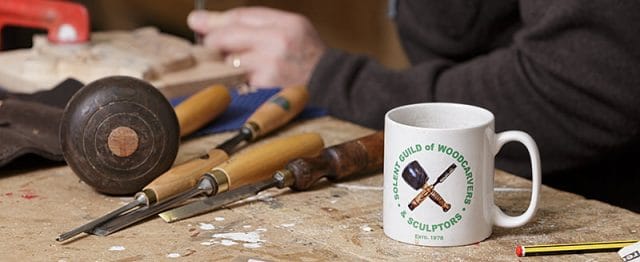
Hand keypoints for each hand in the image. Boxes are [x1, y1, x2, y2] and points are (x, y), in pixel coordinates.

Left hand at [188, 7, 326, 87]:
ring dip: (224, 63)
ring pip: (230, 61)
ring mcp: (271, 64)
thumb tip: (208, 21)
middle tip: (209, 46)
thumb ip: (256, 23)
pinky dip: (236, 80)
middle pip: (230, 35)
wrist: (329, 83)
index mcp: (286, 23)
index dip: (216, 20)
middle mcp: (278, 40)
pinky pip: (239, 80)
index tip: (197, 22)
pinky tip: (243, 79)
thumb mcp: (290, 29)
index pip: (241, 16)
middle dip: (214, 41)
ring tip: (232, 64)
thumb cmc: (308, 55)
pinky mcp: (266, 84)